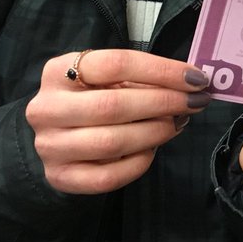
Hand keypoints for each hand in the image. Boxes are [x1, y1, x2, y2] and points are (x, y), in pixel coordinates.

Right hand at [26, 48, 211, 193]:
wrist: (56, 134)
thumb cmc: (90, 97)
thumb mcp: (108, 78)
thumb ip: (141, 78)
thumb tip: (190, 84)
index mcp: (58, 71)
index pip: (116, 64)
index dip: (161, 70)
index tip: (195, 78)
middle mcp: (47, 108)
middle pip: (113, 105)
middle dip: (163, 103)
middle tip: (194, 103)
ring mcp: (50, 145)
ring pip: (112, 142)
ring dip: (154, 133)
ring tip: (176, 124)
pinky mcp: (60, 177)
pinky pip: (108, 177)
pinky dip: (139, 163)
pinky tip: (152, 149)